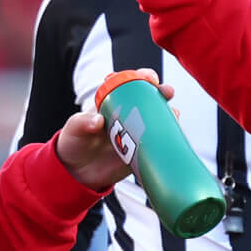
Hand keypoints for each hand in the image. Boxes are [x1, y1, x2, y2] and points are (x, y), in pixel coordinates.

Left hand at [55, 73, 173, 189]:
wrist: (77, 173)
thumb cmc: (74, 143)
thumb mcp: (73, 129)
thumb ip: (82, 123)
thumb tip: (98, 121)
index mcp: (112, 103)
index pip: (129, 84)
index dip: (141, 77)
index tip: (148, 78)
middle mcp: (128, 115)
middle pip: (149, 99)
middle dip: (161, 92)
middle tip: (167, 92)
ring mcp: (136, 132)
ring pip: (158, 119)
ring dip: (169, 113)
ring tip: (174, 114)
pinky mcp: (141, 151)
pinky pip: (159, 142)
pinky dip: (170, 137)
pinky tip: (176, 134)